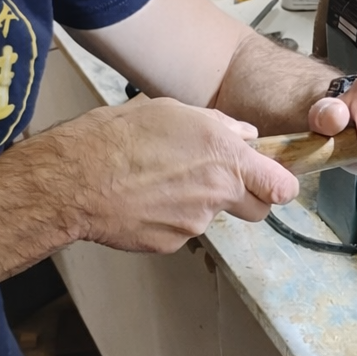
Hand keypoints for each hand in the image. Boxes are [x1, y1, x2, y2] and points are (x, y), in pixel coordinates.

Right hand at [55, 97, 299, 252]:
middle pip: (257, 210)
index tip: (274, 182)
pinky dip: (168, 218)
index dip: (281, 186)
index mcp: (224, 156)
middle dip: (246, 198)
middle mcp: (216, 192)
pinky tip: (143, 199)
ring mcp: (195, 223)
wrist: (75, 178)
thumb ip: (219, 126)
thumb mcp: (173, 112)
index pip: (281, 187)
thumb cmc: (119, 136)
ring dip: (196, 203)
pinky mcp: (170, 243)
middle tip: (217, 180)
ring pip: (211, 217)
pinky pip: (180, 231)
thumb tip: (245, 136)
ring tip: (159, 181)